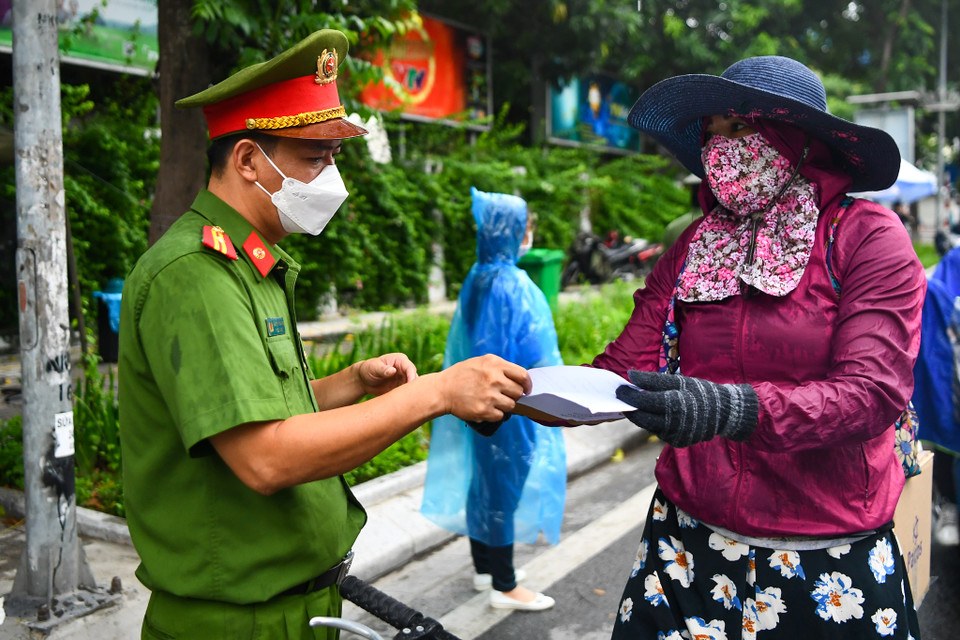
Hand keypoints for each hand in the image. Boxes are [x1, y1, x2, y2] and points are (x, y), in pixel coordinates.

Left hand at [356, 353, 417, 396]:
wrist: (363, 380)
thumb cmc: (368, 369)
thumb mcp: (374, 368)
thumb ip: (383, 370)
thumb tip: (393, 371)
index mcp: (400, 360)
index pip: (410, 368)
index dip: (411, 376)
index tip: (409, 385)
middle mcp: (404, 369)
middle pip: (415, 378)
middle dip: (413, 387)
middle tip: (409, 396)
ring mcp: (404, 379)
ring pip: (413, 387)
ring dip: (410, 393)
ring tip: (405, 401)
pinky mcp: (401, 388)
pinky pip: (407, 393)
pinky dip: (406, 398)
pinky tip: (402, 403)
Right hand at [439, 355, 530, 430]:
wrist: (442, 390)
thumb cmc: (462, 375)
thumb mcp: (481, 362)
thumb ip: (500, 367)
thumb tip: (521, 379)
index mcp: (494, 364)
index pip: (523, 375)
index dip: (527, 384)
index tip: (526, 389)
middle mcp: (494, 379)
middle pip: (518, 392)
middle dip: (513, 395)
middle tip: (503, 395)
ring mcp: (489, 395)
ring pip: (511, 405)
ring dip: (504, 405)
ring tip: (492, 401)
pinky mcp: (484, 410)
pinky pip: (500, 415)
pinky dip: (495, 414)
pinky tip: (485, 407)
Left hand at [615, 370, 757, 447]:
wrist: (725, 413)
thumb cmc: (700, 392)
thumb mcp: (679, 380)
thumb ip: (653, 379)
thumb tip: (630, 375)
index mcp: (674, 405)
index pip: (643, 402)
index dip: (628, 396)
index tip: (618, 389)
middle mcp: (674, 423)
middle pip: (642, 418)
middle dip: (630, 408)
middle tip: (622, 397)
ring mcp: (675, 436)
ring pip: (649, 426)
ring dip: (641, 416)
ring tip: (638, 404)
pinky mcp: (677, 443)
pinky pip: (659, 432)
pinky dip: (654, 423)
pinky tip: (655, 414)